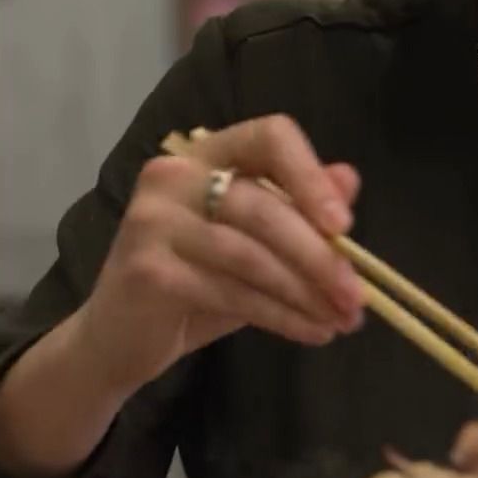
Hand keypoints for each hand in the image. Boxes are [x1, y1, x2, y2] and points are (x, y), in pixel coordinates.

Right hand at [74, 115, 365, 400]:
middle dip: (319, 256)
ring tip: (341, 320)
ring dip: (305, 293)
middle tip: (357, 297)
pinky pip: (231, 293)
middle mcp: (173, 176)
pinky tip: (312, 332)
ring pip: (251, 255)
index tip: (345, 224)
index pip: (268, 137)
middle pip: (264, 206)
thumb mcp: (256, 246)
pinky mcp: (148, 270)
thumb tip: (349, 180)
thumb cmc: (196, 285)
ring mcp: (154, 221)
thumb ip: (298, 210)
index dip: (310, 176)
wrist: (120, 340)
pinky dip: (281, 316)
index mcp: (206, 156)